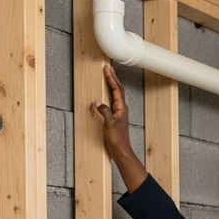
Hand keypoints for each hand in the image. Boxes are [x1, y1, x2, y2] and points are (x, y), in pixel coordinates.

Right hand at [93, 64, 147, 191]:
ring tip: (109, 76)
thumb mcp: (110, 124)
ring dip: (112, 84)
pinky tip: (106, 93)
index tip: (107, 68)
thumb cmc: (118, 139)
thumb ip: (104, 112)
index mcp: (121, 108)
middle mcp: (121, 109)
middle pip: (118, 89)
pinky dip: (110, 93)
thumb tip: (97, 101)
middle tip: (108, 68)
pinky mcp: (115, 117)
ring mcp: (119, 112)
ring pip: (116, 94)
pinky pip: (112, 100)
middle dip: (113, 77)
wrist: (121, 150)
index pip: (116, 89)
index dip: (112, 78)